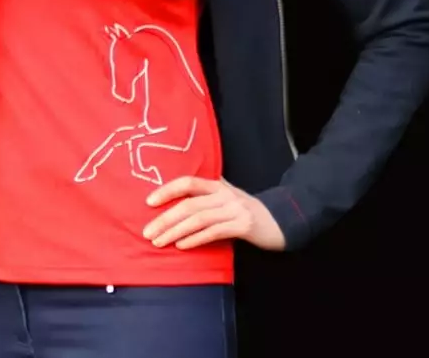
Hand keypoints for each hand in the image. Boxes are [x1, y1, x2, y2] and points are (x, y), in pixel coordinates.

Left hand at [142, 176, 285, 251]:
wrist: (281, 221)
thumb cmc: (247, 209)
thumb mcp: (227, 196)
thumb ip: (207, 193)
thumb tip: (178, 195)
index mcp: (217, 184)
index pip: (187, 182)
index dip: (167, 190)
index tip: (148, 202)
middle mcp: (223, 194)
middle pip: (189, 205)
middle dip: (165, 219)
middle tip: (147, 231)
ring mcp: (234, 209)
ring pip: (198, 219)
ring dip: (175, 232)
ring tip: (159, 242)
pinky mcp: (243, 226)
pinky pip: (214, 232)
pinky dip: (195, 239)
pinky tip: (181, 246)